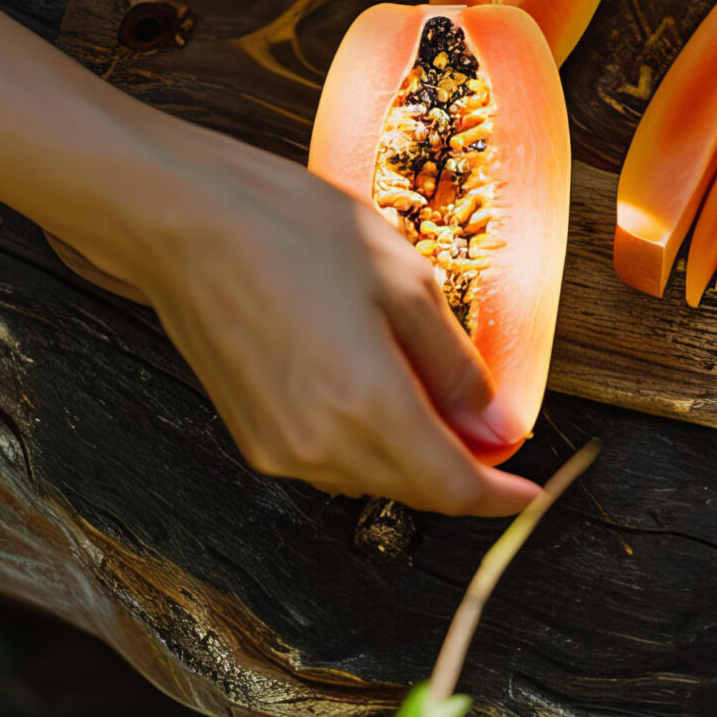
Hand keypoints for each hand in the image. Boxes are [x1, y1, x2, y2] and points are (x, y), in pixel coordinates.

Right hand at [53, 122, 543, 517]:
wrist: (183, 219)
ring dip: (415, 455)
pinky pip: (331, 460)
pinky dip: (370, 441)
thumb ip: (455, 366)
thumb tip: (501, 428)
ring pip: (372, 477)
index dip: (499, 497)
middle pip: (414, 489)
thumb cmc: (295, 230)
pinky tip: (381, 390)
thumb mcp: (405, 281)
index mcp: (365, 406)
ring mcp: (277, 447)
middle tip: (493, 427)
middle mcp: (318, 446)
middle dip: (462, 470)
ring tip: (437, 394)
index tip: (533, 490)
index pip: (451, 487)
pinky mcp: (251, 435)